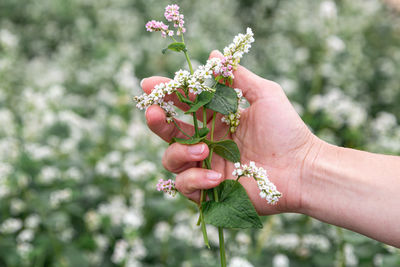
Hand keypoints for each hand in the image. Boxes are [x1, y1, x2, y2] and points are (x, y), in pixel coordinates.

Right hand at [142, 50, 320, 214]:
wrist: (302, 169)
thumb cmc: (286, 130)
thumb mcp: (265, 95)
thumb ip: (237, 76)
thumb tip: (213, 55)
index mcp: (216, 119)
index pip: (184, 105)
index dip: (165, 94)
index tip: (149, 84)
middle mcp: (207, 142)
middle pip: (169, 132)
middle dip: (157, 121)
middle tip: (154, 112)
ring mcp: (206, 166)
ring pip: (171, 160)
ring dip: (181, 152)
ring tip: (205, 150)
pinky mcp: (210, 191)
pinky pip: (186, 186)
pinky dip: (196, 181)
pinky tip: (217, 176)